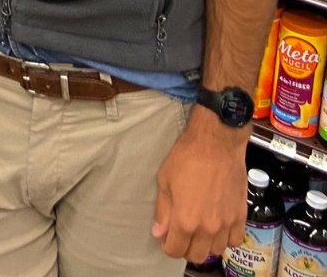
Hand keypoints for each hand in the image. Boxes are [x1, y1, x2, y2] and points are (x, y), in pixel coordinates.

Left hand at [152, 107, 247, 262]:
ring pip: (216, 250)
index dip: (167, 246)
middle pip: (196, 255)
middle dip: (185, 248)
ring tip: (199, 229)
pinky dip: (226, 239)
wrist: (217, 143)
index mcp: (185, 220)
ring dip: (206, 244)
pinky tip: (218, 227)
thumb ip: (163, 210)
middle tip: (181, 234)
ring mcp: (226, 223)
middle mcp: (207, 228)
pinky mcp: (241, 216)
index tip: (166, 238)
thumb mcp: (165, 180)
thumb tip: (159, 232)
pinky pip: (235, 241)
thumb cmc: (187, 157)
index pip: (175, 250)